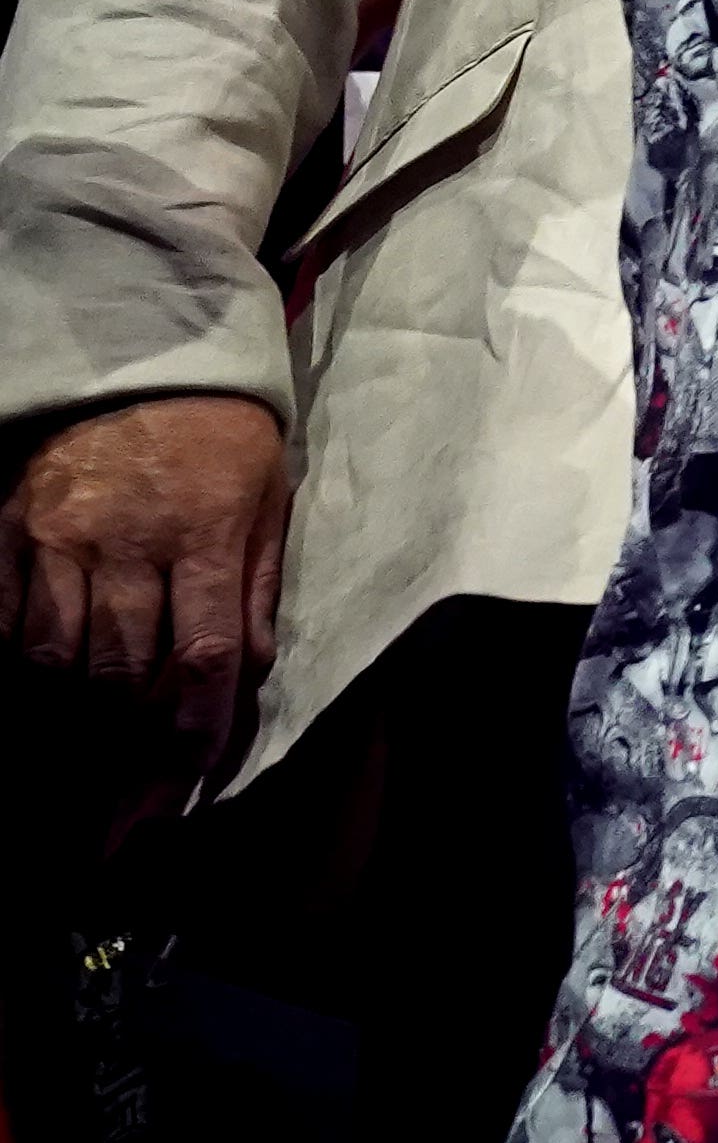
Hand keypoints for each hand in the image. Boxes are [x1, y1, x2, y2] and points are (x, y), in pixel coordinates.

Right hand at [9, 392, 289, 778]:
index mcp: (206, 535)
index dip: (193, 729)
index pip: (203, 653)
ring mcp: (58, 540)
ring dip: (69, 706)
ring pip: (50, 657)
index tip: (187, 778)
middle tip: (124, 783)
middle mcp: (128, 544)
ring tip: (84, 736)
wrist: (142, 360)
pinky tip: (37, 680)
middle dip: (123, 737)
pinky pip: (1, 621)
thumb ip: (257, 588)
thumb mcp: (267, 499)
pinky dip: (16, 660)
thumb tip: (250, 675)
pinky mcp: (9, 533)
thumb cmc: (220, 436)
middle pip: (117, 670)